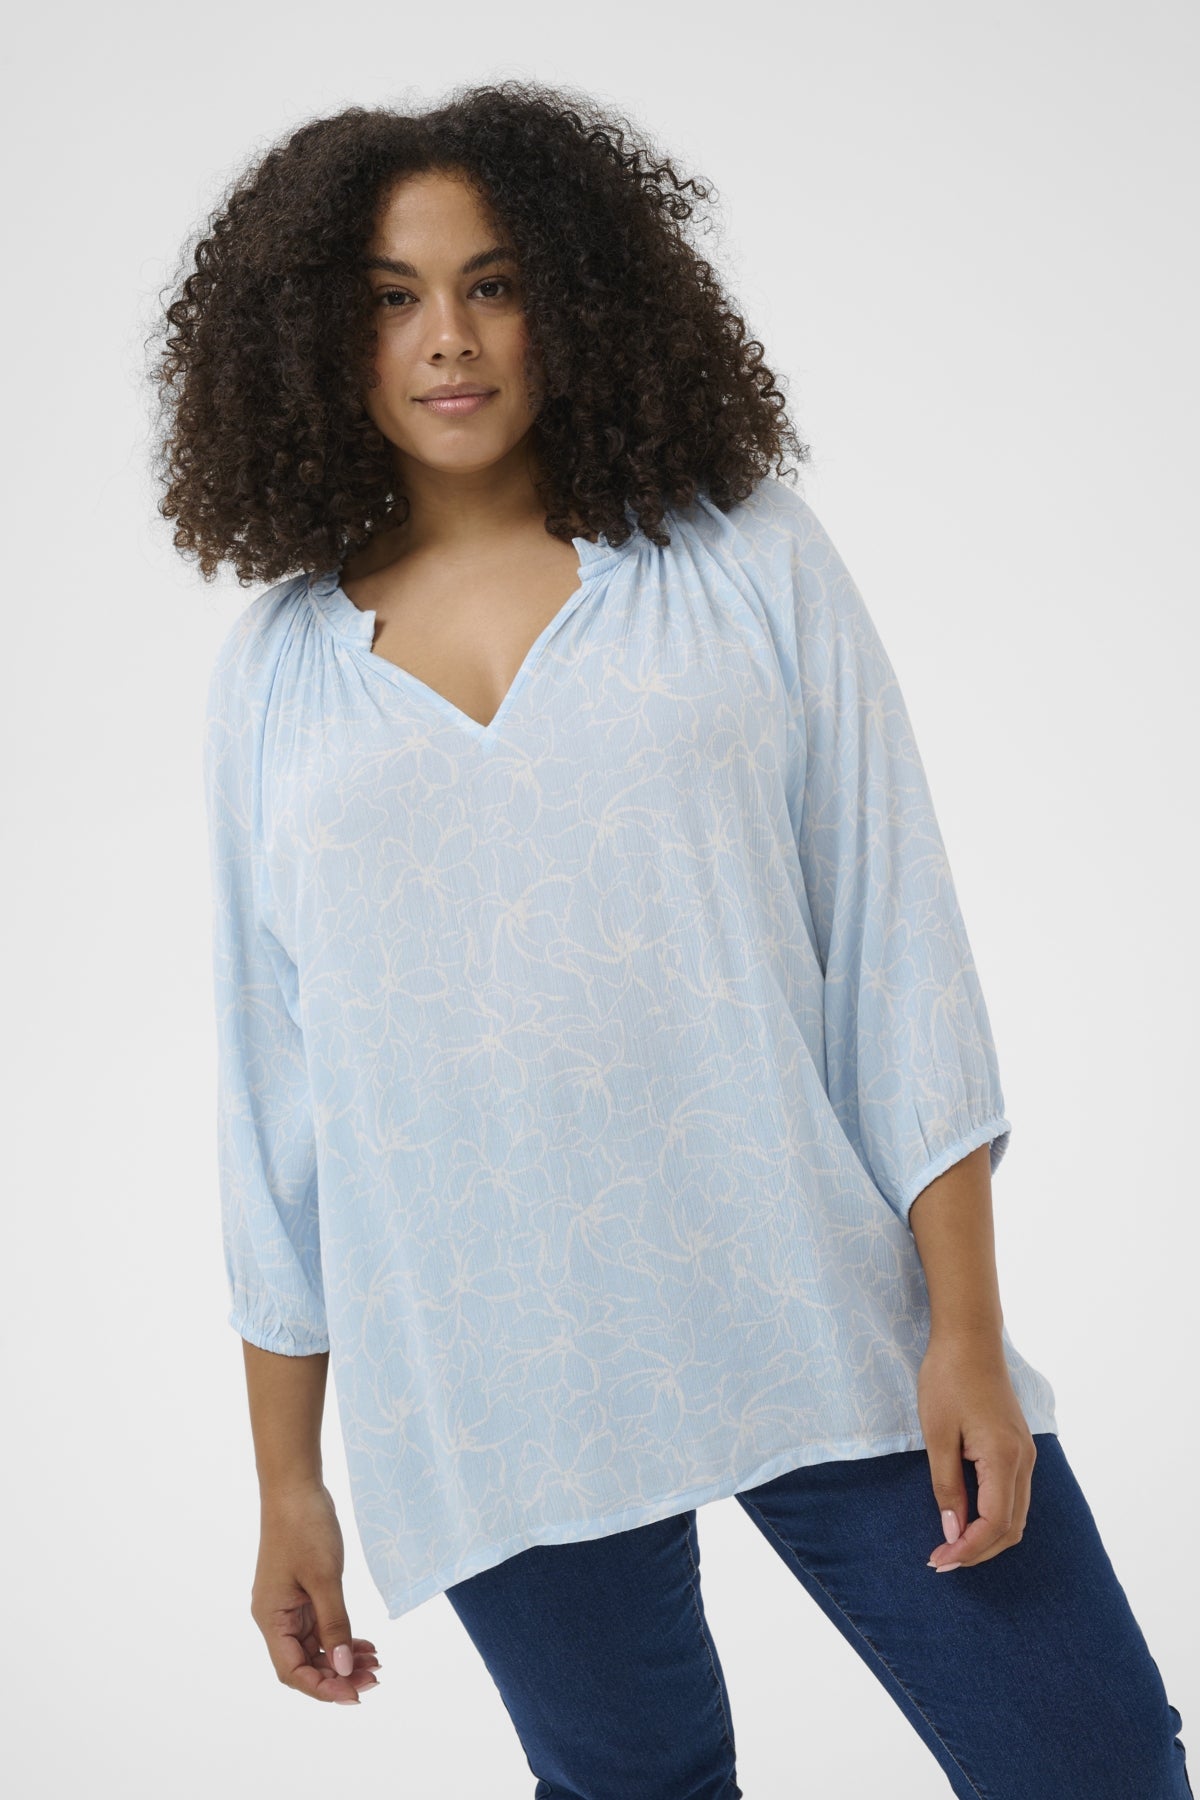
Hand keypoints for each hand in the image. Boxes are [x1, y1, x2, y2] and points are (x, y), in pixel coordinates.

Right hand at [251, 1482, 381, 1703]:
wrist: (295, 1486)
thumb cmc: (304, 1528)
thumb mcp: (325, 1579)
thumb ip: (335, 1626)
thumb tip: (344, 1669)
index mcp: (271, 1618)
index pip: (292, 1671)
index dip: (322, 1688)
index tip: (354, 1694)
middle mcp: (276, 1617)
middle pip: (304, 1663)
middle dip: (338, 1675)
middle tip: (375, 1678)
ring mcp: (289, 1604)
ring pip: (315, 1646)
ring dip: (343, 1657)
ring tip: (376, 1663)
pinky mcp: (302, 1592)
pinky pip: (321, 1626)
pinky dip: (341, 1637)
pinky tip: (366, 1644)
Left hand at [917, 1329, 1036, 1571]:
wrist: (969, 1338)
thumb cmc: (948, 1379)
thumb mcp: (937, 1434)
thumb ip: (947, 1486)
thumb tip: (953, 1530)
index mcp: (1005, 1458)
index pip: (994, 1524)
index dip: (968, 1550)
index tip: (939, 1560)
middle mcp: (1024, 1461)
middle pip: (1011, 1527)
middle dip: (978, 1551)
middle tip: (942, 1561)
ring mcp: (1026, 1453)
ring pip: (1016, 1514)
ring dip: (987, 1537)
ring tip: (952, 1546)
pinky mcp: (1018, 1447)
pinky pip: (1013, 1496)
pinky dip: (994, 1517)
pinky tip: (968, 1519)